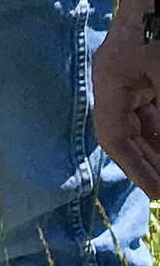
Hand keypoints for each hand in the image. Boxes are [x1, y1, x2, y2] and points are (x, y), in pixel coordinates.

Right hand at [94, 0, 159, 196]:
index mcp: (110, 85)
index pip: (114, 138)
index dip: (135, 170)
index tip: (158, 195)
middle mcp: (115, 84)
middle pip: (127, 134)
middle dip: (150, 162)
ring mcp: (131, 75)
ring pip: (142, 122)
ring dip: (158, 146)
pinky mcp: (147, 69)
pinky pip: (152, 107)